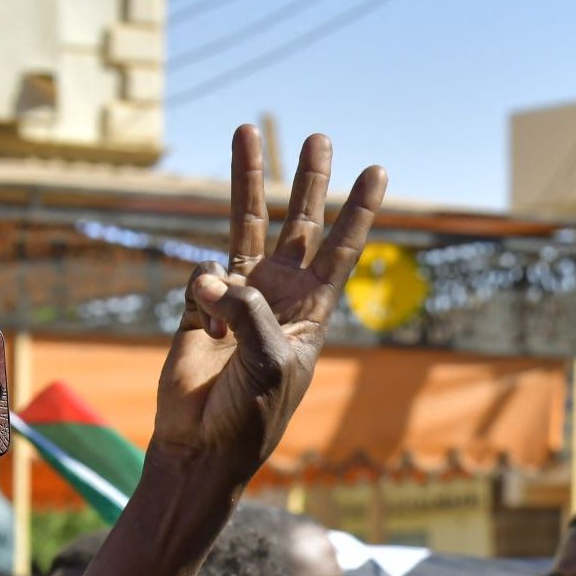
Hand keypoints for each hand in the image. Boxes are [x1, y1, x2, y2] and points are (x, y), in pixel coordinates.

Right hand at [152, 125, 385, 484]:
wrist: (203, 445)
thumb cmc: (252, 413)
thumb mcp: (269, 360)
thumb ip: (248, 309)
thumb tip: (212, 275)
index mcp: (311, 312)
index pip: (340, 250)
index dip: (358, 210)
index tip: (376, 170)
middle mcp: (278, 296)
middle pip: (298, 224)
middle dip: (308, 180)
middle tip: (320, 138)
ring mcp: (238, 297)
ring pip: (245, 224)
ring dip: (248, 180)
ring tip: (248, 130)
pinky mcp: (199, 305)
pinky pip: (200, 276)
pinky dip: (202, 293)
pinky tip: (206, 329)